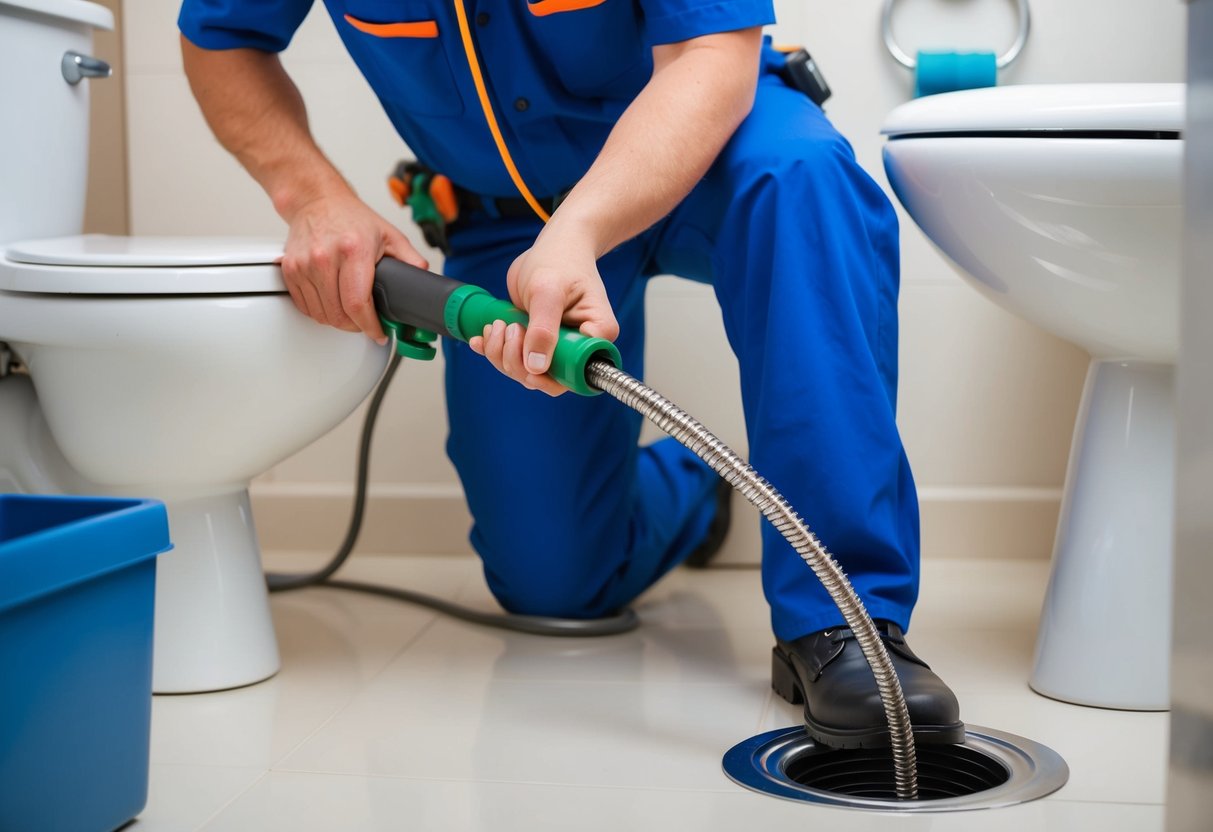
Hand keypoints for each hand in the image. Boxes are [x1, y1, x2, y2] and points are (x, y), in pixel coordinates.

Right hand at [279, 188, 427, 342]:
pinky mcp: (290, 269)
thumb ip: (411, 260)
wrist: (317, 201)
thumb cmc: (352, 218)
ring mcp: (304, 265)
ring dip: (337, 321)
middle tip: (366, 323)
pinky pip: (305, 306)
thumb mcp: (389, 235)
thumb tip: (425, 282)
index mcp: (353, 251)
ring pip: (321, 314)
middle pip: (339, 314)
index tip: (378, 333)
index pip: (358, 304)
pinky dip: (319, 312)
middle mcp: (325, 258)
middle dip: (356, 326)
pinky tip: (332, 304)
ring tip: (350, 313)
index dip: (370, 326)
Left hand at [468, 230, 617, 395]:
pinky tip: (483, 336)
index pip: (578, 372)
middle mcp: (581, 346)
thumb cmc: (559, 260)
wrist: (555, 246)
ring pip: (528, 372)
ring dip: (503, 354)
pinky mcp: (538, 342)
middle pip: (550, 379)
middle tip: (508, 328)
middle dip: (518, 361)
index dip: (549, 373)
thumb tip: (536, 367)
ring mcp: (558, 346)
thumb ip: (543, 329)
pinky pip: (515, 359)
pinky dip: (494, 350)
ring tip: (497, 325)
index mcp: (596, 334)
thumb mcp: (548, 291)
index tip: (527, 352)